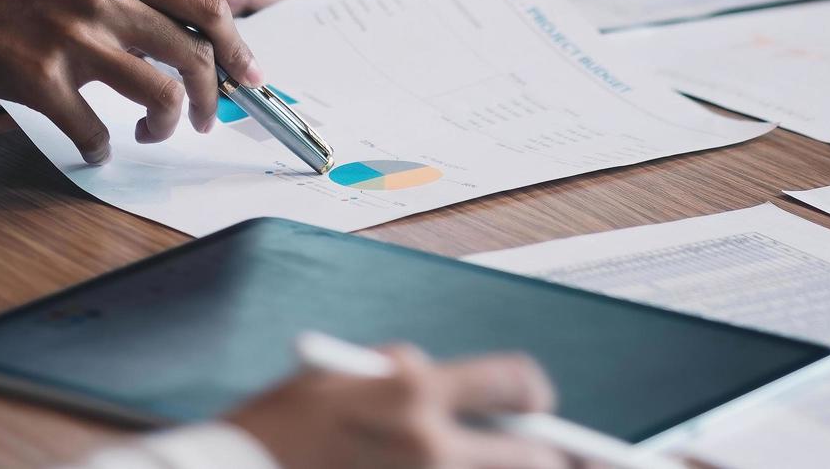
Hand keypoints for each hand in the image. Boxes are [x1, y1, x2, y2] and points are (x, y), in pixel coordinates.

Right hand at [0, 0, 266, 162]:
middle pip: (192, 58)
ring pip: (157, 97)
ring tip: (149, 135)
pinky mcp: (41, 80)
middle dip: (208, 100)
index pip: (205, 8)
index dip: (235, 49)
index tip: (245, 79)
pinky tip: (95, 148)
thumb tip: (173, 37)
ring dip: (162, 127)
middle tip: (200, 120)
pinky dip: (101, 148)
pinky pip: (94, 131)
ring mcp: (74, 41)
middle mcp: (104, 2)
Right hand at [225, 345, 566, 468]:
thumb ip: (404, 370)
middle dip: (550, 456)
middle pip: (536, 458)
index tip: (537, 404)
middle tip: (554, 456)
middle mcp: (429, 447)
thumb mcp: (340, 377)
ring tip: (519, 465)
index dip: (535, 393)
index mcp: (412, 393)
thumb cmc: (276, 429)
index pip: (515, 383)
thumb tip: (450, 382)